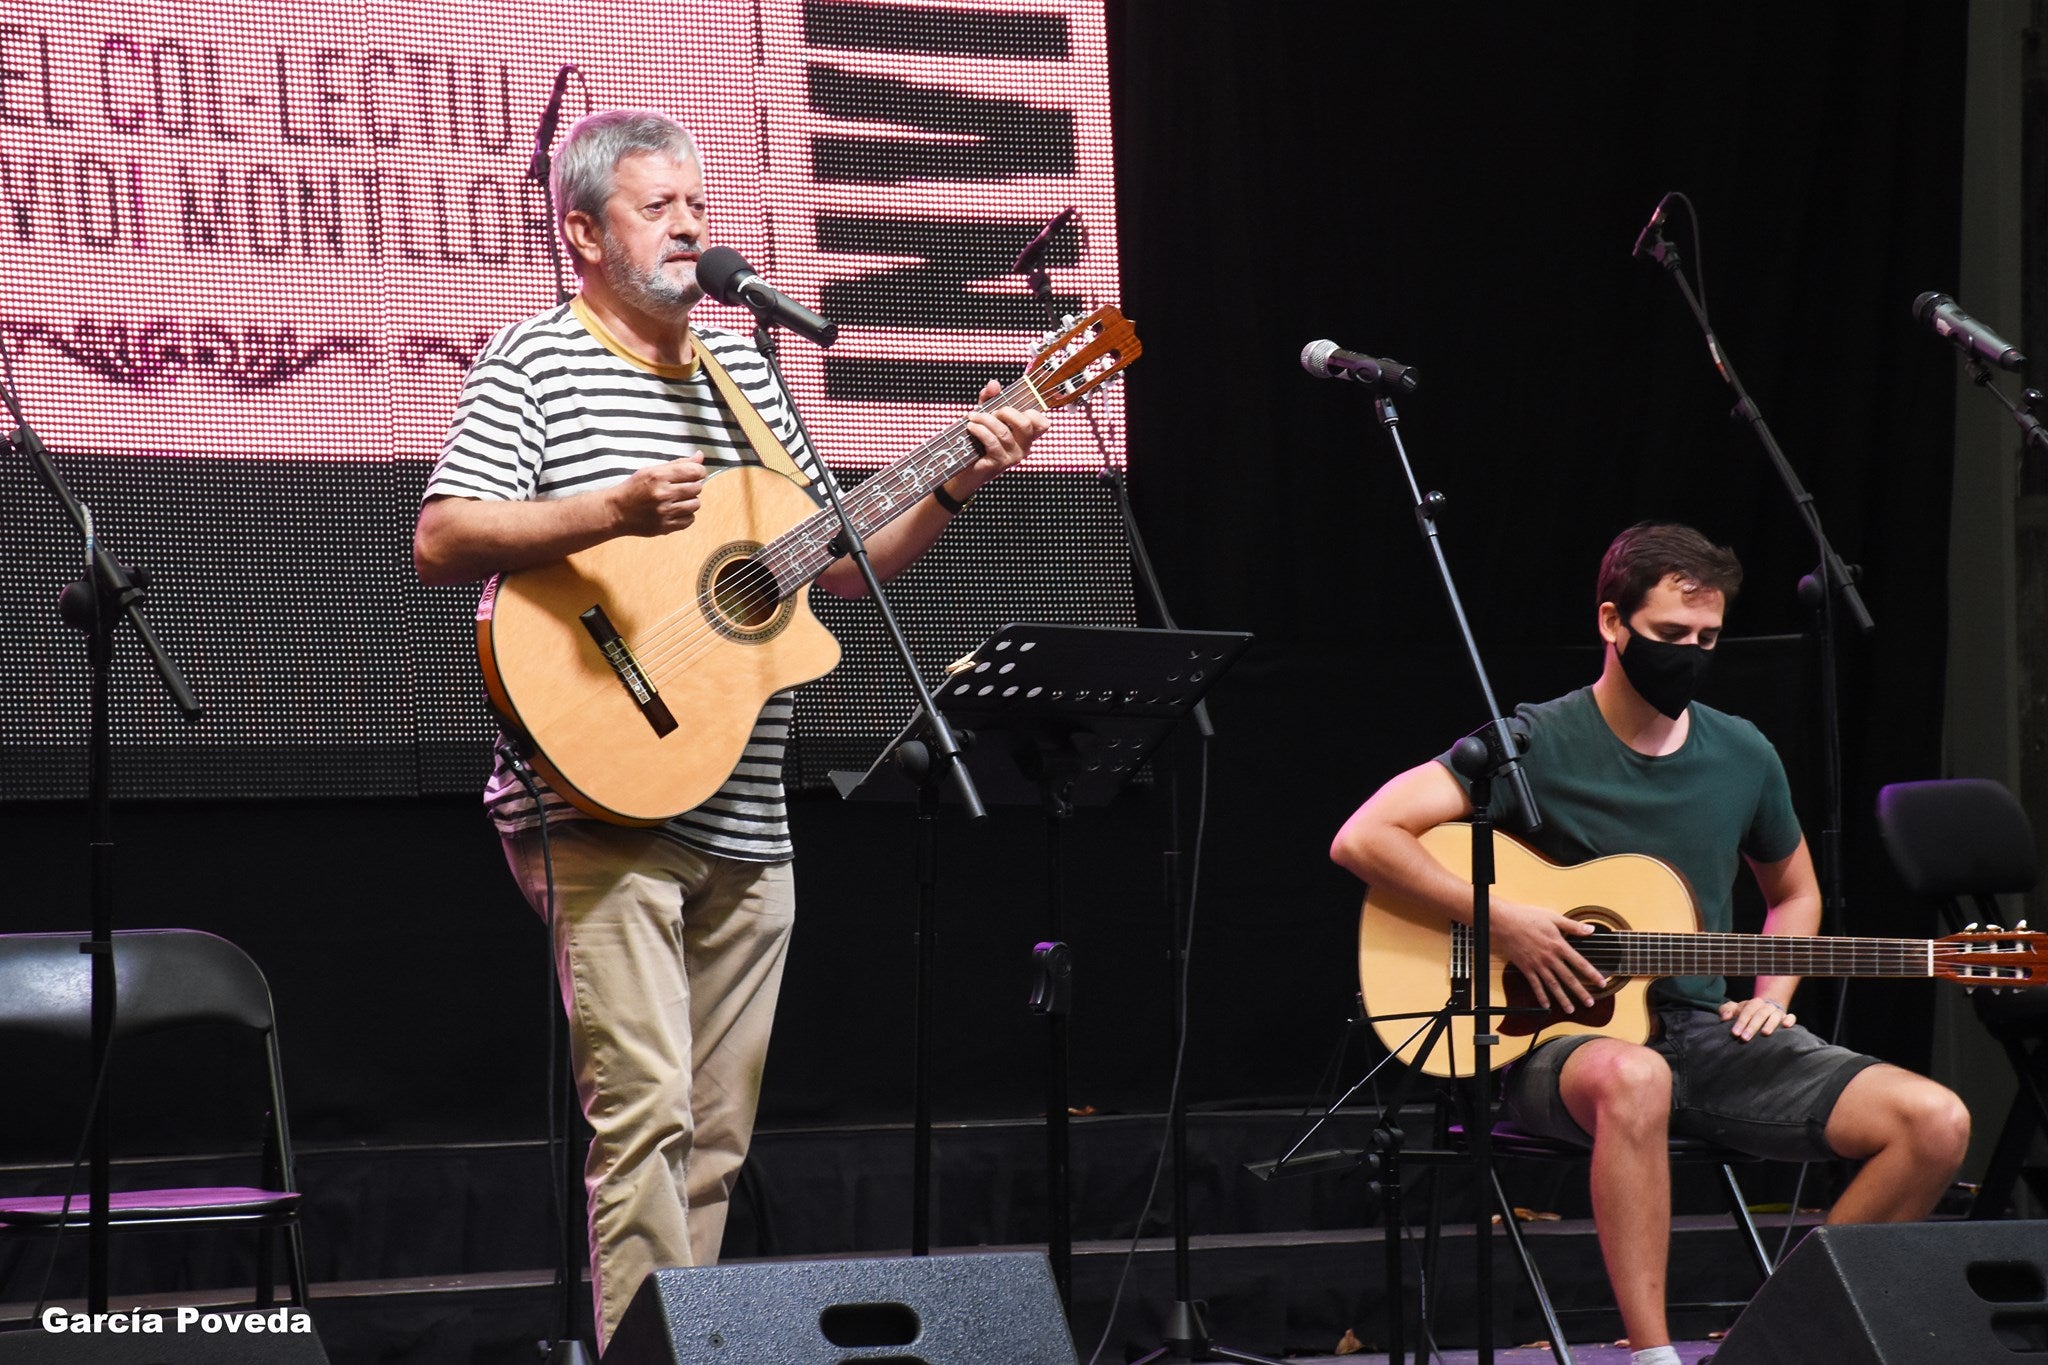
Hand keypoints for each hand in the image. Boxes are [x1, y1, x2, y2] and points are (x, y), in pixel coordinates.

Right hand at [609, 455, 706, 535]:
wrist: (616, 511)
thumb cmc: (634, 488)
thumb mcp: (652, 470)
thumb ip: (678, 463)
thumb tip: (700, 456)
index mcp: (659, 476)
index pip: (694, 471)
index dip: (699, 471)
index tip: (696, 473)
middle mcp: (663, 494)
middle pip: (697, 488)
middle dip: (693, 486)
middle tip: (681, 487)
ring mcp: (664, 512)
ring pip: (696, 505)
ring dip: (690, 501)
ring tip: (678, 500)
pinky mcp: (665, 527)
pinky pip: (690, 520)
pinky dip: (686, 515)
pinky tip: (675, 511)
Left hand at [947, 379, 1050, 499]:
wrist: (964, 469)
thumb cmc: (978, 441)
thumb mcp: (986, 416)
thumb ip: (990, 399)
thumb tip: (994, 384)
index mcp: (1026, 437)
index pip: (1043, 424)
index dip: (1032, 412)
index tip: (1013, 407)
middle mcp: (1024, 448)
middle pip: (1026, 424)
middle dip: (1006, 411)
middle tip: (991, 411)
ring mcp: (1012, 458)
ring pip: (1004, 432)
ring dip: (985, 419)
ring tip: (972, 417)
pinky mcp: (998, 464)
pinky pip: (991, 441)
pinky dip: (979, 430)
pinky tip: (971, 426)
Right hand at [1490, 900, 1605, 1013]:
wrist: (1504, 923)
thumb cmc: (1527, 917)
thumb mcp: (1552, 917)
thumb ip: (1572, 926)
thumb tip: (1590, 930)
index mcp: (1559, 945)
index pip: (1580, 963)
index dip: (1592, 974)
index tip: (1602, 983)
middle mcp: (1550, 958)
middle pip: (1568, 978)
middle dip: (1580, 992)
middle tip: (1590, 1003)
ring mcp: (1537, 965)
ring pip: (1553, 985)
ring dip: (1562, 999)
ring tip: (1570, 1009)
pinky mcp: (1526, 968)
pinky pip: (1535, 985)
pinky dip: (1540, 996)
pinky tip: (1546, 1005)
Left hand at [1721, 995, 1796, 1041]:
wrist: (1765, 1009)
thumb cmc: (1747, 1012)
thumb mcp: (1735, 1009)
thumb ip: (1726, 1010)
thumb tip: (1724, 1018)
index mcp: (1753, 1003)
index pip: (1747, 1011)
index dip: (1740, 1022)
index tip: (1735, 1033)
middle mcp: (1766, 1006)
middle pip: (1759, 1015)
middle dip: (1752, 1026)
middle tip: (1745, 1038)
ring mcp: (1777, 1012)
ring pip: (1775, 1016)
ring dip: (1770, 1024)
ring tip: (1765, 1033)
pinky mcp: (1786, 1017)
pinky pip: (1791, 1017)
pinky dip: (1789, 1020)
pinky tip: (1786, 1026)